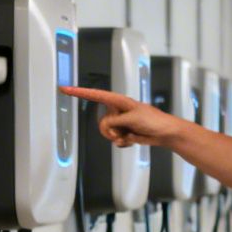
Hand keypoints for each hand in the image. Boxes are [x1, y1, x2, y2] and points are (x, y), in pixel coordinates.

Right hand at [60, 85, 188, 149]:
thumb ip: (115, 121)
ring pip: (107, 134)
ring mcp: (120, 122)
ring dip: (118, 138)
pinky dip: (123, 143)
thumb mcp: (132, 118)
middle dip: (109, 131)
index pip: (95, 95)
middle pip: (101, 123)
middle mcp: (117, 110)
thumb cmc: (154, 120)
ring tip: (131, 135)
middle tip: (121, 132)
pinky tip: (133, 139)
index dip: (79, 92)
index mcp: (118, 101)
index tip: (64, 88)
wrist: (166, 133)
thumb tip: (107, 126)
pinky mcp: (123, 133)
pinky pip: (115, 141)